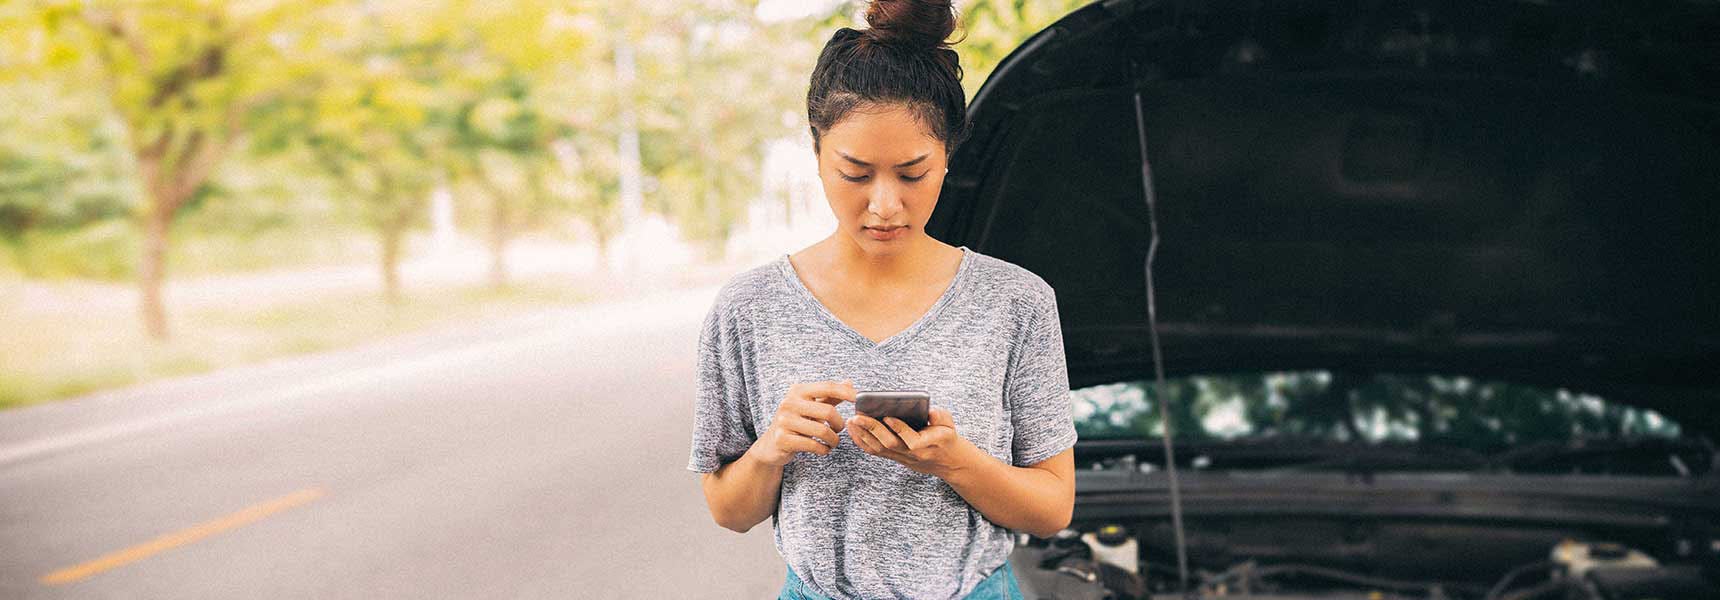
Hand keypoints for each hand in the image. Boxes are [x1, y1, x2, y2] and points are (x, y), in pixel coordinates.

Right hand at [745, 380, 854, 467]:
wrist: (771, 445)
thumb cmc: (796, 423)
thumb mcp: (811, 406)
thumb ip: (830, 396)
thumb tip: (849, 383)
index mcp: (797, 391)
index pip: (827, 387)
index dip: (846, 393)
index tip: (860, 399)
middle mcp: (788, 403)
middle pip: (828, 411)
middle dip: (839, 424)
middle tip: (838, 430)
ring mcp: (784, 421)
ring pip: (822, 430)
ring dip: (833, 439)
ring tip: (832, 442)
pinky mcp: (782, 439)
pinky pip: (813, 445)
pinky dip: (824, 449)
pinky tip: (824, 449)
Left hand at [847, 407, 971, 477]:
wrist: (948, 462)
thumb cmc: (947, 439)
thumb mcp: (950, 426)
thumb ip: (941, 417)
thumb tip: (931, 411)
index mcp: (927, 445)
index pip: (911, 440)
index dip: (899, 429)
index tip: (887, 417)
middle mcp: (912, 454)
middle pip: (889, 444)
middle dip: (872, 430)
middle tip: (857, 417)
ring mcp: (902, 458)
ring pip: (879, 449)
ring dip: (863, 435)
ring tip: (851, 421)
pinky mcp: (895, 458)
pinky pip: (875, 452)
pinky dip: (862, 441)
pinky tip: (854, 430)